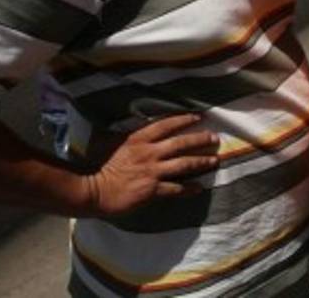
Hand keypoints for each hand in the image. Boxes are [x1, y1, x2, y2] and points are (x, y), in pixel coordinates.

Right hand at [80, 114, 219, 216]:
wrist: (92, 191)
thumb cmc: (100, 167)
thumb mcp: (114, 143)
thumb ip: (131, 137)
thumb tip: (141, 128)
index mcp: (138, 139)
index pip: (166, 124)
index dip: (183, 119)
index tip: (197, 117)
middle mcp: (149, 153)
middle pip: (181, 143)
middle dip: (200, 139)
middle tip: (215, 138)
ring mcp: (152, 172)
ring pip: (184, 164)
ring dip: (201, 162)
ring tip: (215, 160)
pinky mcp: (152, 190)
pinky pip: (176, 188)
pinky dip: (189, 188)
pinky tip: (199, 188)